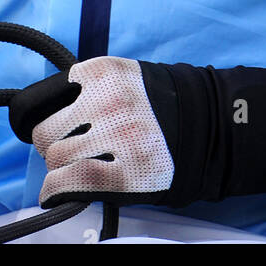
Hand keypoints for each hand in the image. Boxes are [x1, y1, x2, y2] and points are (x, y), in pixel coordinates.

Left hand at [10, 55, 265, 210]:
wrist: (219, 128)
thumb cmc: (174, 105)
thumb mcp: (130, 79)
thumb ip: (93, 89)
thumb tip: (52, 109)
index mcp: (105, 72)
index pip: (46, 95)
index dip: (45, 114)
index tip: (50, 124)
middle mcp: (107, 101)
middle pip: (45, 131)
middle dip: (52, 144)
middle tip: (68, 151)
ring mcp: (116, 138)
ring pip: (55, 159)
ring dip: (60, 167)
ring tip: (78, 169)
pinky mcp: (125, 173)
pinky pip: (69, 182)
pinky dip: (55, 190)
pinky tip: (57, 192)